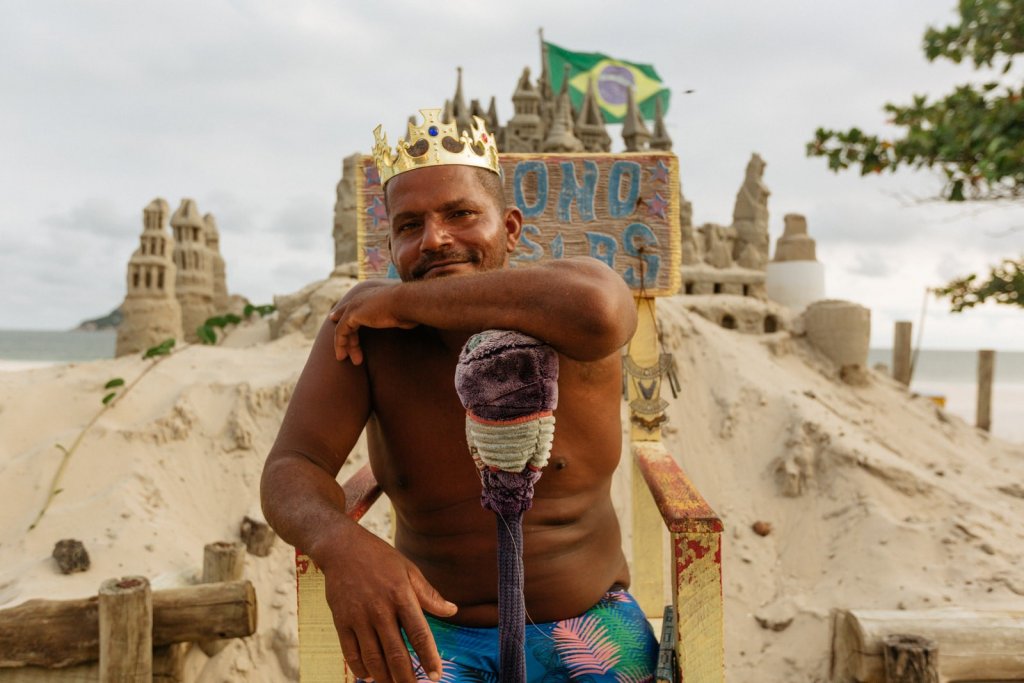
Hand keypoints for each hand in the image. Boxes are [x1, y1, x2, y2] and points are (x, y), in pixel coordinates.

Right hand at [319, 525, 456, 682]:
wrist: (342, 548)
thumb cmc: (380, 558)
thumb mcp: (409, 570)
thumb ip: (429, 595)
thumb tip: (452, 611)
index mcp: (401, 595)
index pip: (419, 634)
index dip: (429, 658)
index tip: (436, 675)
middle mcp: (379, 608)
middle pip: (395, 652)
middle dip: (407, 677)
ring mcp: (358, 616)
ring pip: (373, 657)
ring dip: (385, 677)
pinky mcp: (341, 621)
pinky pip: (351, 652)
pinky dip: (361, 668)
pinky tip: (370, 675)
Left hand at [329, 281, 415, 364]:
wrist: (407, 302)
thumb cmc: (411, 308)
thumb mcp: (403, 313)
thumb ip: (399, 317)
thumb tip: (407, 322)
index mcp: (372, 295)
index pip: (356, 308)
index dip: (350, 320)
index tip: (349, 329)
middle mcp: (361, 298)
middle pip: (347, 319)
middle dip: (348, 338)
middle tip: (351, 353)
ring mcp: (355, 305)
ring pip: (343, 328)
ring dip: (346, 345)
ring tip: (353, 361)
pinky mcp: (351, 315)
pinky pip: (341, 332)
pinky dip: (340, 344)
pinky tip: (342, 355)